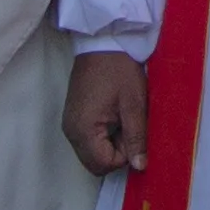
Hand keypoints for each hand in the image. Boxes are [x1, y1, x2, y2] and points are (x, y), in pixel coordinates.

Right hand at [64, 50, 149, 175]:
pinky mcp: (72, 118)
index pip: (103, 165)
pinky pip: (88, 141)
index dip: (124, 156)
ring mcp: (69, 125)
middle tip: (128, 126)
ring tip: (121, 118)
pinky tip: (112, 115)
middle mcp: (71, 132)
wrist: (102, 42)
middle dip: (116, 153)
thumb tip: (140, 167)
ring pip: (92, 153)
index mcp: (83, 130)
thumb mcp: (134, 104)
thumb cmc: (119, 71)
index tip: (133, 132)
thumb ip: (136, 137)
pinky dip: (103, 136)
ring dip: (110, 144)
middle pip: (95, 163)